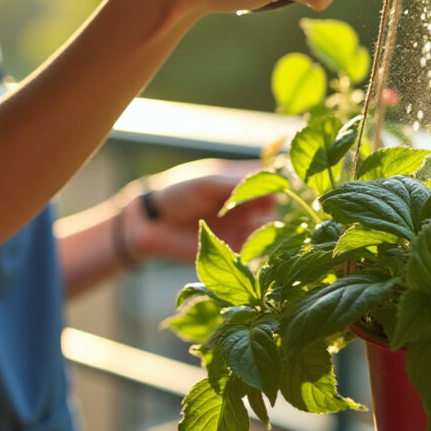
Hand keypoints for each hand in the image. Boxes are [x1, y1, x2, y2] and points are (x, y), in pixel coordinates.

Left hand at [125, 158, 278, 262]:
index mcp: (242, 181)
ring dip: (265, 230)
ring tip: (248, 228)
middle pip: (276, 207)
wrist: (151, 222)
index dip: (278, 184)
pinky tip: (244, 243)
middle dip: (273, 210)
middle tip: (260, 212)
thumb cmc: (177, 192)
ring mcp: (242, 226)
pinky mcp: (234, 249)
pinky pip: (255, 251)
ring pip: (269, 230)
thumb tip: (270, 183)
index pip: (273, 179)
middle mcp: (247, 204)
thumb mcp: (206, 183)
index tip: (277, 188)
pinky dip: (255, 248)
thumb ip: (235, 184)